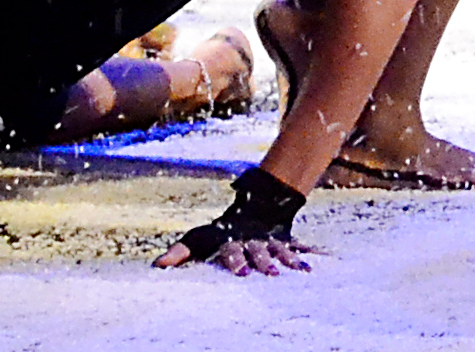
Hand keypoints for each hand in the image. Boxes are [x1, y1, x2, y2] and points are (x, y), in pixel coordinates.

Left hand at [163, 228, 311, 275]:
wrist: (257, 202)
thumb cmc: (223, 229)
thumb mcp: (199, 237)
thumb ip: (179, 252)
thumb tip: (157, 266)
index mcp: (233, 241)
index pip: (233, 250)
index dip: (236, 260)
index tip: (241, 272)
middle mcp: (253, 240)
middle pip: (259, 251)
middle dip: (265, 261)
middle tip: (272, 273)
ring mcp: (271, 240)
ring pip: (281, 249)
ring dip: (290, 259)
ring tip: (300, 271)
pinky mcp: (285, 240)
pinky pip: (299, 246)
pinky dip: (309, 254)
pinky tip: (318, 263)